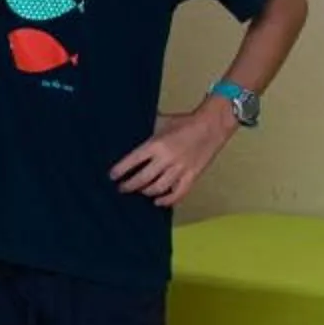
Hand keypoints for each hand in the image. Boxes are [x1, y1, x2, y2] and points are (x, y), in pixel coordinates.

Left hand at [110, 102, 238, 207]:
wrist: (211, 126)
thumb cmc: (185, 122)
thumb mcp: (162, 123)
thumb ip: (148, 135)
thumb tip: (129, 136)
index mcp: (156, 144)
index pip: (133, 161)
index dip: (120, 170)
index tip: (112, 176)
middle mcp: (166, 159)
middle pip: (142, 178)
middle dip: (129, 185)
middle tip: (122, 188)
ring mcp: (180, 169)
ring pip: (158, 188)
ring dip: (145, 192)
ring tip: (139, 191)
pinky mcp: (192, 176)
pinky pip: (178, 194)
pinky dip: (167, 201)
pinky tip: (157, 202)